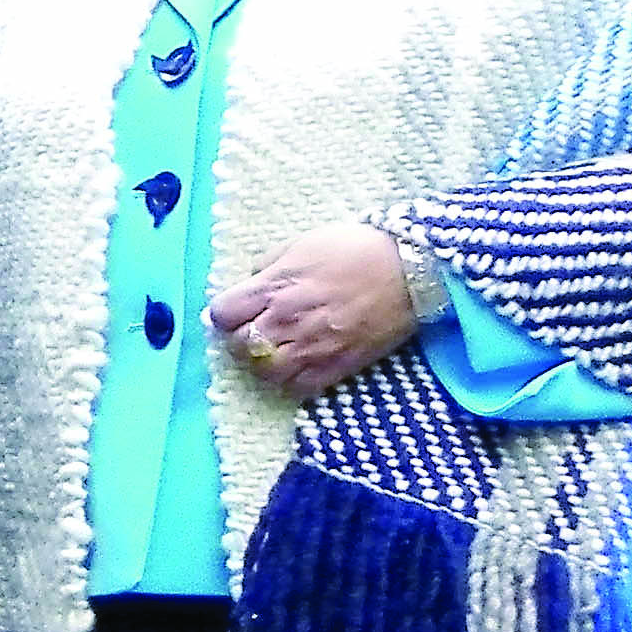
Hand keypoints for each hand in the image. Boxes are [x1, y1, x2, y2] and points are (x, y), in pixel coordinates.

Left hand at [208, 221, 421, 404]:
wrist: (410, 269)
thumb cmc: (355, 249)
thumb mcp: (300, 244)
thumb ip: (267, 268)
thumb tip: (249, 285)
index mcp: (272, 287)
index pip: (221, 314)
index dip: (223, 314)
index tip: (234, 311)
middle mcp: (285, 320)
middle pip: (238, 345)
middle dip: (239, 337)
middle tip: (253, 330)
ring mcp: (310, 346)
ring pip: (264, 371)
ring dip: (261, 362)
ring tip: (274, 350)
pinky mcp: (336, 365)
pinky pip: (298, 386)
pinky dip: (290, 379)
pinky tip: (297, 364)